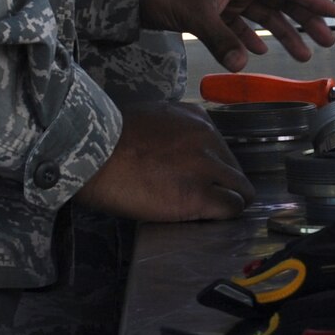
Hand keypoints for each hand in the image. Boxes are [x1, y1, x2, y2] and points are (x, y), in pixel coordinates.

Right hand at [74, 102, 254, 221]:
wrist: (93, 154)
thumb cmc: (109, 139)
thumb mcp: (150, 116)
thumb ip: (173, 129)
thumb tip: (178, 148)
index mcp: (197, 119)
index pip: (222, 147)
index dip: (213, 166)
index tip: (200, 177)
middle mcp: (208, 138)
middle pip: (234, 168)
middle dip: (222, 184)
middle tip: (204, 197)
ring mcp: (206, 166)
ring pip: (241, 190)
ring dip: (228, 201)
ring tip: (209, 211)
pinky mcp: (198, 195)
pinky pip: (231, 208)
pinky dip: (223, 216)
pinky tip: (209, 218)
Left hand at [137, 0, 334, 72]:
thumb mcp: (197, 12)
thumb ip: (222, 39)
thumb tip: (244, 65)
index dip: (312, 2)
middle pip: (278, 4)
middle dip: (302, 23)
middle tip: (324, 43)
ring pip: (259, 17)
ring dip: (278, 35)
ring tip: (299, 55)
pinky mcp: (207, 10)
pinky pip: (236, 26)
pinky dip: (247, 39)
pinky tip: (256, 53)